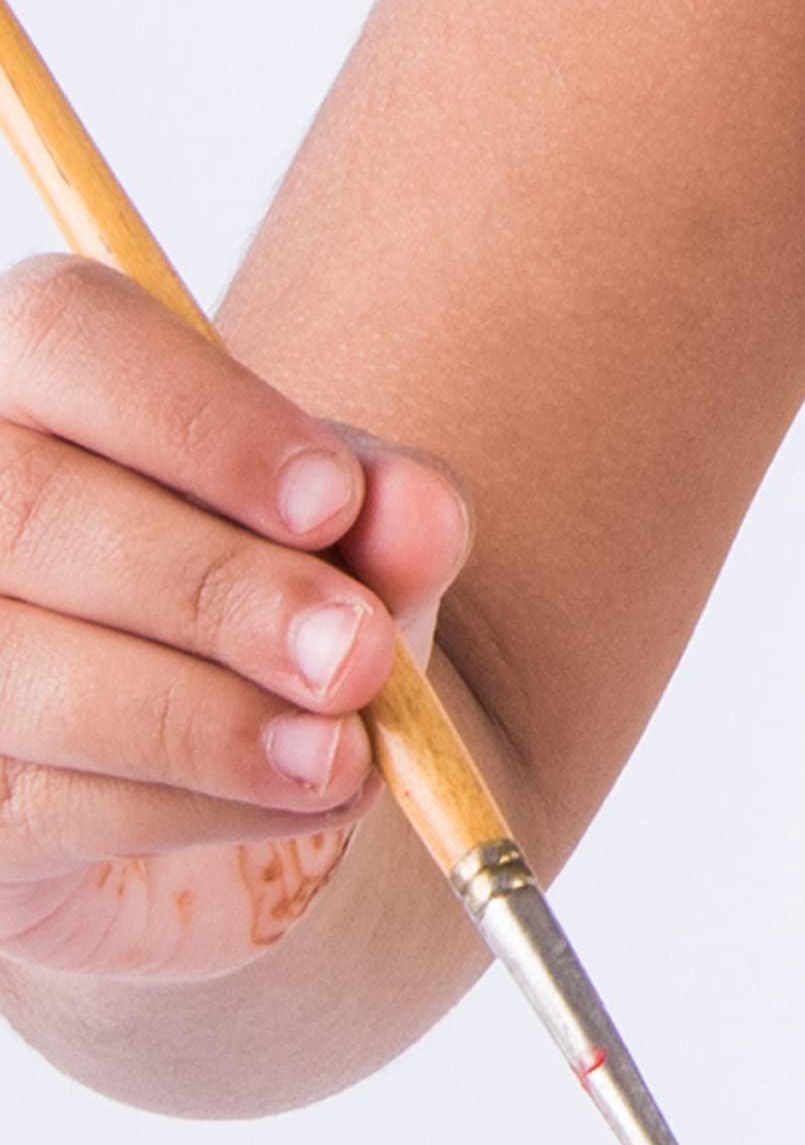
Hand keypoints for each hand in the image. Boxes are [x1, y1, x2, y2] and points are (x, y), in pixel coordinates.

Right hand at [0, 256, 470, 979]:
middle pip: (36, 507)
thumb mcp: (348, 554)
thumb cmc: (268, 624)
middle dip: (219, 590)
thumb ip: (388, 524)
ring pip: (31, 671)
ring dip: (212, 722)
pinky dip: (192, 809)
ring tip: (342, 755)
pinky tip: (297, 802)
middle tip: (357, 655)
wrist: (225, 791)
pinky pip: (51, 804)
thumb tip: (425, 513)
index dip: (204, 421)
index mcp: (32, 383)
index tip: (334, 503)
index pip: (69, 335)